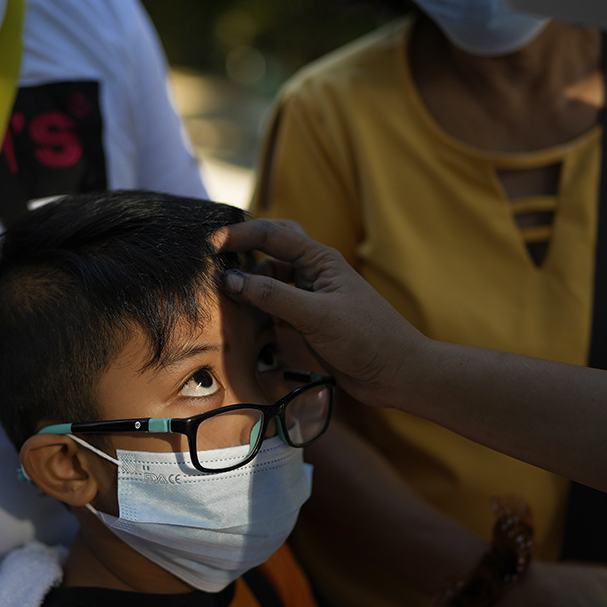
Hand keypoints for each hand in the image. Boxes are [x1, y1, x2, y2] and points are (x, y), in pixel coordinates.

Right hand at [213, 218, 427, 408]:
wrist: (396, 373)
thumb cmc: (367, 338)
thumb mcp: (316, 315)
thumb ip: (273, 296)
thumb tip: (231, 279)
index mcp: (320, 260)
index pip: (273, 233)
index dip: (240, 235)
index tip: (209, 244)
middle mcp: (314, 273)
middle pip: (272, 248)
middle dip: (244, 249)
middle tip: (213, 258)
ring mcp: (311, 297)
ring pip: (271, 280)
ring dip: (249, 282)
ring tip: (222, 291)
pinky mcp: (309, 322)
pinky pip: (276, 306)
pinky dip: (258, 307)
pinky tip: (243, 316)